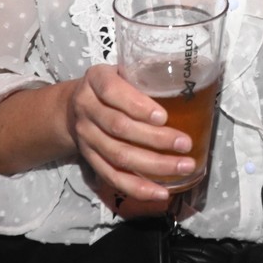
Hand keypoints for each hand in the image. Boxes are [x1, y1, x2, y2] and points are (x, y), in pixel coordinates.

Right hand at [66, 63, 195, 203]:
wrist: (72, 106)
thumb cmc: (111, 85)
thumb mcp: (122, 70)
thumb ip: (145, 76)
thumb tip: (190, 88)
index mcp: (96, 79)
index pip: (113, 92)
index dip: (138, 106)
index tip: (163, 117)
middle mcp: (87, 108)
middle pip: (119, 127)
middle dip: (155, 139)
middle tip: (185, 144)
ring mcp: (86, 136)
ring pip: (118, 155)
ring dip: (153, 165)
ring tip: (183, 166)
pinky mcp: (90, 159)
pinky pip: (112, 177)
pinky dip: (138, 187)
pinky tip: (161, 192)